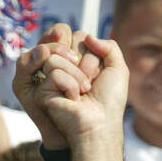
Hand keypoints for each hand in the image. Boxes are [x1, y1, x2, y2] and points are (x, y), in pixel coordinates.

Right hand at [13, 24, 101, 148]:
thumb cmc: (110, 101)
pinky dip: (69, 86)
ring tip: (83, 93)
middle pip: (69, 42)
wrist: (101, 124)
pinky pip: (54, 72)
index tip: (97, 74)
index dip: (92, 53)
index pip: (79, 36)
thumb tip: (88, 36)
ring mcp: (51, 79)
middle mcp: (64, 68)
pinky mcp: (42, 91)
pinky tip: (72, 100)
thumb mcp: (118, 69)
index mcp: (79, 62)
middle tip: (90, 84)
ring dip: (77, 76)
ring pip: (57, 56)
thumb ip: (109, 46)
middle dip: (87, 62)